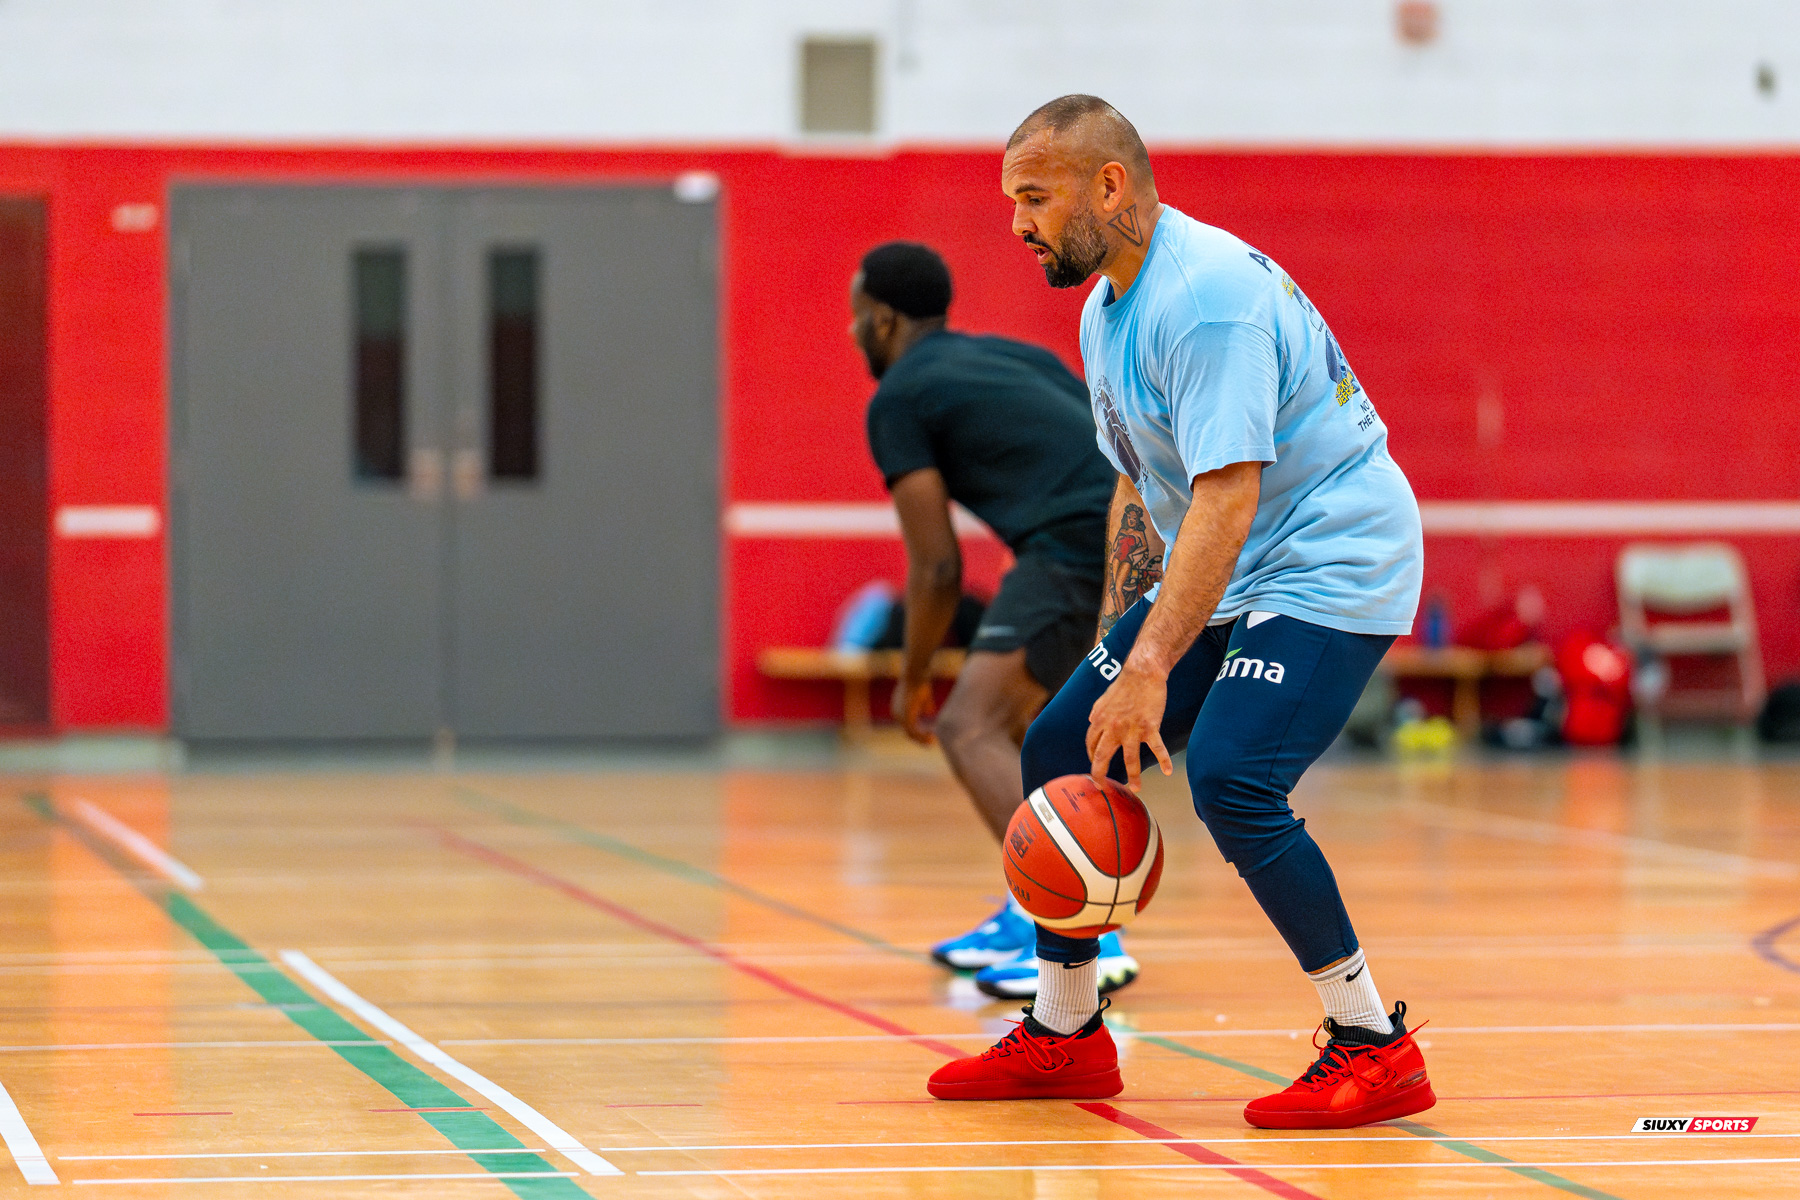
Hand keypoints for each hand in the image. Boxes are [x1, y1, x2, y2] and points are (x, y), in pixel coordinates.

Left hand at [893, 677, 936, 744]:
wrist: (915, 672)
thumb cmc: (920, 680)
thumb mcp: (924, 695)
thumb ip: (925, 705)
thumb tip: (930, 712)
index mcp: (898, 709)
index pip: (908, 725)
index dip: (919, 732)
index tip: (931, 735)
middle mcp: (896, 713)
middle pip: (908, 732)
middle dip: (921, 738)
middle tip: (932, 741)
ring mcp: (899, 715)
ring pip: (910, 733)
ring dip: (922, 738)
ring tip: (932, 740)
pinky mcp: (905, 715)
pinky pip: (913, 731)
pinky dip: (921, 736)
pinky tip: (931, 736)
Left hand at [1086, 661, 1172, 791]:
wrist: (1143, 673)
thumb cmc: (1125, 684)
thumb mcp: (1104, 698)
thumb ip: (1097, 712)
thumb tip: (1091, 721)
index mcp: (1100, 720)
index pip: (1091, 744)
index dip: (1092, 756)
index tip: (1095, 764)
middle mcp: (1113, 728)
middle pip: (1102, 757)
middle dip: (1100, 775)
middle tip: (1102, 787)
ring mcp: (1131, 729)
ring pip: (1129, 759)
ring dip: (1133, 776)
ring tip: (1136, 789)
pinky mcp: (1149, 727)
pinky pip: (1157, 748)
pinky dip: (1164, 760)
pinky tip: (1168, 771)